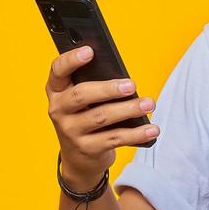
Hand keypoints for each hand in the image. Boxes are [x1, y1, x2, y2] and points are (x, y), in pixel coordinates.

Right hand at [46, 44, 160, 187]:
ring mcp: (71, 131)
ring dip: (128, 109)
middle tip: (132, 85)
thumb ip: (95, 84)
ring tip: (149, 104)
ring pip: (102, 117)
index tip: (90, 51)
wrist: (79, 158)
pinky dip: (137, 133)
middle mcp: (58, 110)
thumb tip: (124, 78)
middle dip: (108, 89)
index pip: (58, 70)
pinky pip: (115, 138)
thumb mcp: (83, 100)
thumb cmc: (86, 117)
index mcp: (56, 90)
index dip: (71, 60)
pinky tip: (152, 129)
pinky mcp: (87, 149)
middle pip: (81, 95)